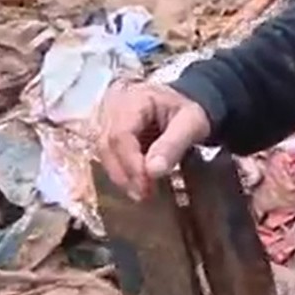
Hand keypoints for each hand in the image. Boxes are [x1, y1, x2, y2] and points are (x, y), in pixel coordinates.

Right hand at [95, 81, 211, 200]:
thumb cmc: (189, 112)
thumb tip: (152, 172)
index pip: (120, 134)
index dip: (130, 162)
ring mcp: (106, 122)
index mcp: (133, 99)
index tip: (146, 184)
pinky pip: (108, 157)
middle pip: (106, 146)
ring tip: (142, 193)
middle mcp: (112, 108)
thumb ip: (173, 144)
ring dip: (121, 176)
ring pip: (103, 154)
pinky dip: (122, 173)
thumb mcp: (191, 123)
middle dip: (124, 173)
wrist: (185, 108)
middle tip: (144, 195)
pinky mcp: (107, 136)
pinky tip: (136, 185)